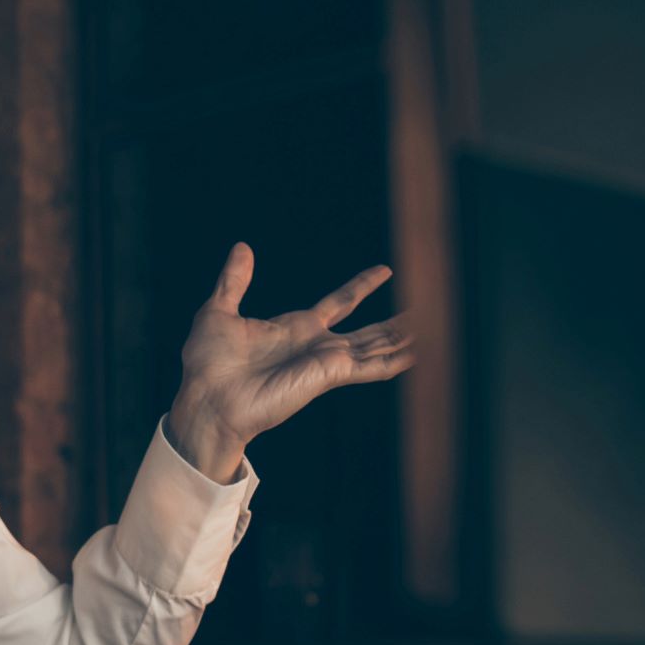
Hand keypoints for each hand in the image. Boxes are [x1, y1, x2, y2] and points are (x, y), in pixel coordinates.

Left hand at [168, 243, 417, 477]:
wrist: (208, 397)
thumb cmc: (208, 364)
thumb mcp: (219, 311)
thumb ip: (234, 280)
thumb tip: (242, 247)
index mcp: (295, 328)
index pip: (340, 302)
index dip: (362, 286)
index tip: (385, 271)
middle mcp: (316, 345)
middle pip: (368, 329)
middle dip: (396, 321)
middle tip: (429, 306)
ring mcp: (325, 361)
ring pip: (376, 346)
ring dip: (404, 337)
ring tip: (436, 326)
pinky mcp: (328, 374)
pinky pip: (370, 366)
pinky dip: (395, 360)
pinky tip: (419, 354)